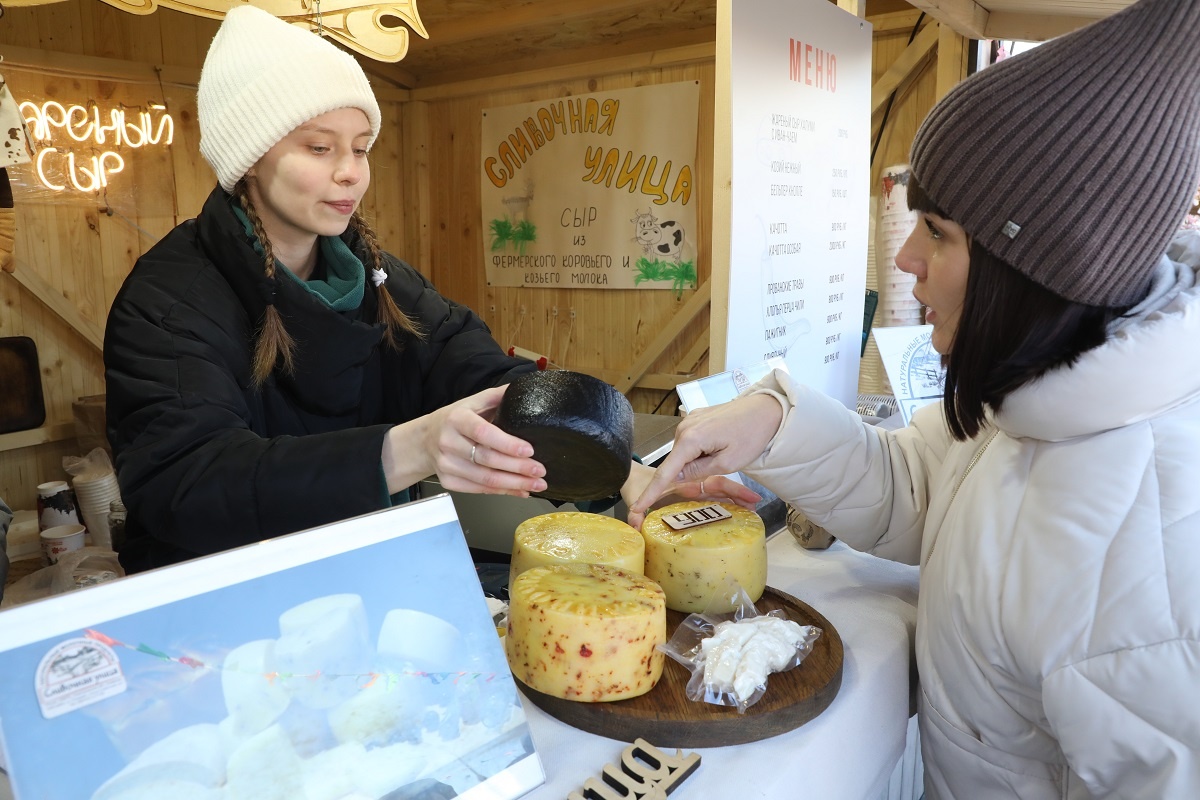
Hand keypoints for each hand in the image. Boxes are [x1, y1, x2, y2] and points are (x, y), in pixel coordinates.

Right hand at [383, 385, 546, 496]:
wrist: (425, 440)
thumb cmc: (454, 420)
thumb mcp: (472, 402)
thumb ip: (497, 397)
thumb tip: (524, 389)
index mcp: (457, 418)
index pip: (483, 432)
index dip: (507, 443)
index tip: (529, 450)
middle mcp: (448, 441)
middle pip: (487, 459)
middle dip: (518, 468)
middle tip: (540, 470)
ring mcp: (446, 464)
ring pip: (485, 479)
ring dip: (514, 484)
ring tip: (536, 484)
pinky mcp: (448, 481)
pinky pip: (479, 490)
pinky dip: (503, 492)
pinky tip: (520, 490)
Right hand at [627, 394, 782, 526]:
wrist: (766, 408)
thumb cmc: (752, 434)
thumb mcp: (728, 462)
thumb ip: (700, 472)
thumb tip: (678, 478)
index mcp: (690, 439)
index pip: (665, 472)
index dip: (650, 494)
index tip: (636, 509)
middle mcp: (684, 428)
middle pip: (677, 462)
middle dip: (689, 474)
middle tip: (721, 467)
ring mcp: (690, 421)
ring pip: (685, 453)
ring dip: (698, 461)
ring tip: (726, 453)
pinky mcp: (697, 418)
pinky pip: (692, 442)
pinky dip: (701, 451)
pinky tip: (722, 445)